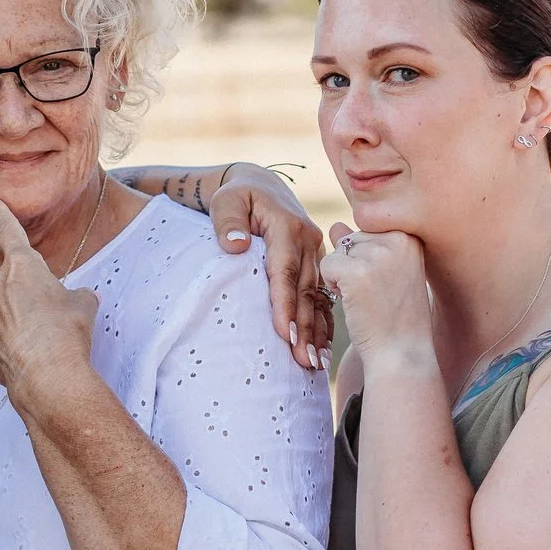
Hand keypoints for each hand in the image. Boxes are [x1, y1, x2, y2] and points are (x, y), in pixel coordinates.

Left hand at [0, 198, 100, 403]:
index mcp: (22, 266)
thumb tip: (81, 298)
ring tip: (40, 341)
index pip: (7, 230)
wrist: (47, 376)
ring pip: (0, 309)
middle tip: (48, 315)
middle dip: (25, 293)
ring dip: (16, 319)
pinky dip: (7, 342)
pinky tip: (25, 355)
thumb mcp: (83, 306)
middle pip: (9, 281)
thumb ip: (78, 295)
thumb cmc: (67, 333)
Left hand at [207, 165, 327, 370]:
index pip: (284, 270)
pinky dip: (323, 323)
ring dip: (317, 331)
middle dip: (305, 327)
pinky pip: (322, 297)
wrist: (263, 186)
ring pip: (318, 297)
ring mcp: (316, 253)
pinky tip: (323, 349)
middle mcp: (308, 240)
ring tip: (315, 363)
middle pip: (305, 290)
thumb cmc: (239, 196)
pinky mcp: (317, 264)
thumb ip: (227, 220)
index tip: (284, 333)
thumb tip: (234, 245)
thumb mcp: (227, 200)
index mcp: (288, 226)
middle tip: (304, 360)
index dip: (285, 303)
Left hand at [319, 223, 434, 374]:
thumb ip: (366, 246)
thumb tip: (336, 225)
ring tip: (368, 300)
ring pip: (339, 252)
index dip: (369, 262)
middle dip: (355, 267)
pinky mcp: (356, 272)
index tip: (386, 285)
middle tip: (377, 296)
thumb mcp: (390, 274)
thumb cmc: (398, 318)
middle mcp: (398, 239)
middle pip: (353, 240)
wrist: (402, 353)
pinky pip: (328, 265)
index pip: (370, 233)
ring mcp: (378, 254)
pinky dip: (333, 286)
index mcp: (410, 237)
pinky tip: (354, 302)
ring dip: (343, 277)